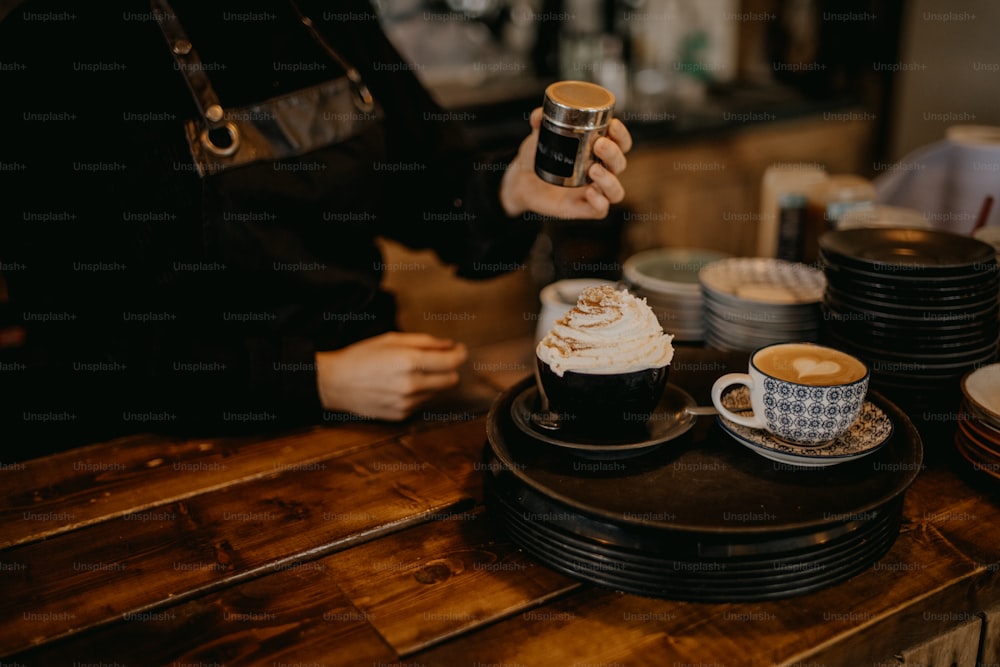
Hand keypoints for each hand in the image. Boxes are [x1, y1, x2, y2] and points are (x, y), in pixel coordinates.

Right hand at [314, 332, 467, 420]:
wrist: (334, 383)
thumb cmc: (361, 356)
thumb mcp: (391, 339)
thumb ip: (425, 342)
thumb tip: (450, 345)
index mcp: (410, 361)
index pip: (452, 362)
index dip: (460, 354)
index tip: (459, 350)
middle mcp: (411, 385)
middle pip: (451, 380)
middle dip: (450, 368)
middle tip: (440, 359)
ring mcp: (407, 403)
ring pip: (438, 392)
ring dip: (434, 381)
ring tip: (413, 371)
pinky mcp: (401, 415)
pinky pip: (422, 403)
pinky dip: (420, 393)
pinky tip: (401, 385)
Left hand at [499, 107, 632, 219]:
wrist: (520, 179)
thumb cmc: (537, 156)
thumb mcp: (538, 136)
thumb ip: (540, 122)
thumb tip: (539, 114)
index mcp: (596, 151)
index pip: (621, 143)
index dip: (621, 135)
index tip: (612, 125)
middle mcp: (599, 171)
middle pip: (620, 164)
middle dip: (613, 154)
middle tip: (598, 145)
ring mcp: (592, 191)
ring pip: (616, 191)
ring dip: (609, 180)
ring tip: (593, 170)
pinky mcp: (581, 208)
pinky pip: (600, 210)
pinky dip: (599, 202)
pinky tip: (589, 192)